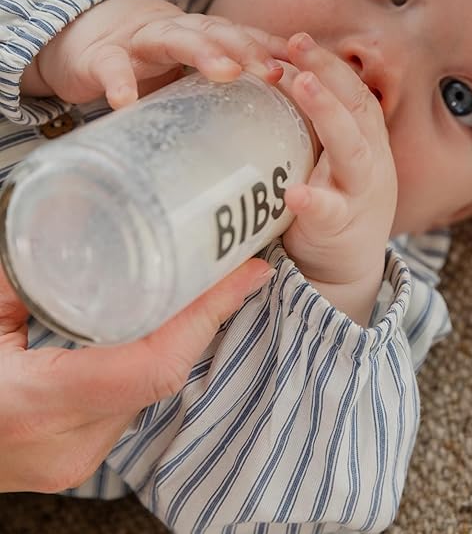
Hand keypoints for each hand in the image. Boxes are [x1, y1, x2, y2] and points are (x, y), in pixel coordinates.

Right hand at [0, 256, 273, 493]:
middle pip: (163, 372)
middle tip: (233, 265)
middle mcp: (70, 442)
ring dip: (183, 334)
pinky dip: (153, 353)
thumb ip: (16, 276)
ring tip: (207, 282)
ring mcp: (78, 455)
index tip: (243, 275)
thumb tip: (61, 222)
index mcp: (36, 404)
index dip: (205, 316)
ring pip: (153, 386)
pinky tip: (164, 317)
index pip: (150, 364)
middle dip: (205, 317)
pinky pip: (133, 396)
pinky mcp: (80, 451)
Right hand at [21, 0, 289, 108]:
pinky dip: (119, 83)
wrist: (84, 35)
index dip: (275, 48)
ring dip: (202, 52)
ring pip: (174, 39)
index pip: (245, 36)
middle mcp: (177, 30)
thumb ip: (225, 88)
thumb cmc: (150, 61)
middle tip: (275, 72)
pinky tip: (127, 101)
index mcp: (202, 36)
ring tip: (226, 72)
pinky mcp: (101, 58)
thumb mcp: (190, 71)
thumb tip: (280, 125)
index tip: (309, 66)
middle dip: (249, 48)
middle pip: (218, 32)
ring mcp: (139, 42)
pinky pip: (112, 68)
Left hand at [280, 34, 396, 325]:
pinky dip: (315, 200)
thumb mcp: (329, 154)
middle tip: (295, 45)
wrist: (346, 268)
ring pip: (351, 149)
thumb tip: (267, 72)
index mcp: (365, 137)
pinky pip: (330, 211)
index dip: (326, 61)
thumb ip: (310, 121)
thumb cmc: (331, 199)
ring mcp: (359, 192)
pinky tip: (295, 192)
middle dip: (328, 72)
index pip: (351, 89)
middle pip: (356, 106)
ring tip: (298, 84)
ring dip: (327, 113)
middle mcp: (369, 158)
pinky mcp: (341, 228)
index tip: (294, 39)